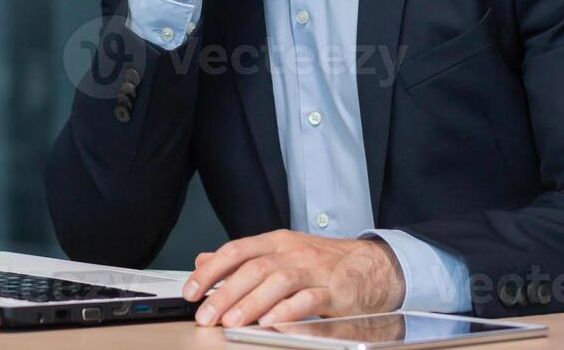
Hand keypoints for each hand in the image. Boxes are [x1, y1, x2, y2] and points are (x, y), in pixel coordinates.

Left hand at [183, 230, 404, 327]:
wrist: (372, 266)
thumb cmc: (322, 262)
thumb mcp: (280, 252)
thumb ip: (242, 258)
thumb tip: (203, 260)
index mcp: (277, 241)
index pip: (236, 250)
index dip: (211, 271)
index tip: (192, 291)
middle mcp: (294, 252)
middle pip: (255, 268)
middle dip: (225, 293)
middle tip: (206, 315)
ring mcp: (316, 270)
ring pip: (279, 281)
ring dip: (252, 302)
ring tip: (232, 322)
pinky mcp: (336, 292)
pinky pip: (310, 299)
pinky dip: (288, 311)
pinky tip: (271, 322)